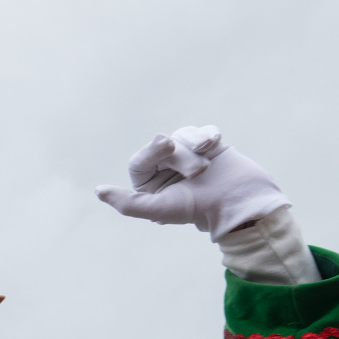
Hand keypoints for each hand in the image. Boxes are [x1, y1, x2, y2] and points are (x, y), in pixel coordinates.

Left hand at [96, 126, 289, 240]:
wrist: (239, 200)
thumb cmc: (197, 208)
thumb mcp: (158, 209)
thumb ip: (127, 203)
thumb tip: (99, 191)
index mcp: (150, 186)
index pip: (139, 160)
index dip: (152, 151)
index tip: (168, 145)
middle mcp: (165, 170)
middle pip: (163, 146)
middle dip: (181, 155)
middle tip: (198, 172)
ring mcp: (188, 156)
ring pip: (182, 135)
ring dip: (196, 147)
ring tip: (209, 165)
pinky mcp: (209, 147)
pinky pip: (202, 130)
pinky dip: (208, 135)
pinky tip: (216, 146)